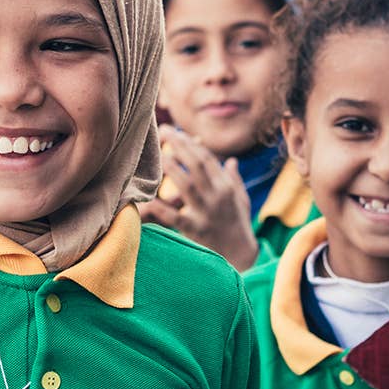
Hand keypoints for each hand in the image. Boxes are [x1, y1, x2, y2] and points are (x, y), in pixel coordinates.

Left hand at [149, 127, 259, 270]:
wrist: (241, 257)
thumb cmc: (239, 225)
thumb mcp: (242, 200)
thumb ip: (234, 179)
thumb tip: (230, 160)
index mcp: (227, 187)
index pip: (207, 159)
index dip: (190, 143)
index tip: (175, 131)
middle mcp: (217, 197)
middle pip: (197, 165)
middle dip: (180, 145)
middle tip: (163, 131)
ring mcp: (205, 213)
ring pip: (186, 185)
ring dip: (171, 167)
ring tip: (158, 154)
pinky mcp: (194, 231)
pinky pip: (174, 217)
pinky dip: (159, 207)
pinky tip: (146, 198)